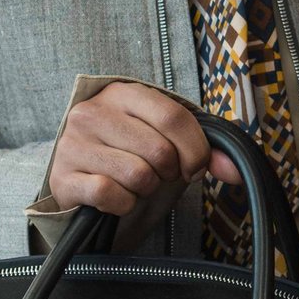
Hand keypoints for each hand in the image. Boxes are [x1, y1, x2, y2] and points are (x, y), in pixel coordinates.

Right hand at [42, 80, 236, 232]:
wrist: (82, 188)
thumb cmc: (129, 160)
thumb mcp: (166, 145)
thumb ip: (205, 150)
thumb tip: (235, 171)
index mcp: (121, 93)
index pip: (174, 117)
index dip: (195, 150)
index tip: (195, 168)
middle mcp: (92, 112)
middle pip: (159, 150)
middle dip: (168, 174)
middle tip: (158, 176)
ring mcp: (73, 143)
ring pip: (137, 174)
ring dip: (145, 190)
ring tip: (133, 184)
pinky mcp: (63, 177)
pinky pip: (110, 194)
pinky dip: (122, 205)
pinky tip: (116, 199)